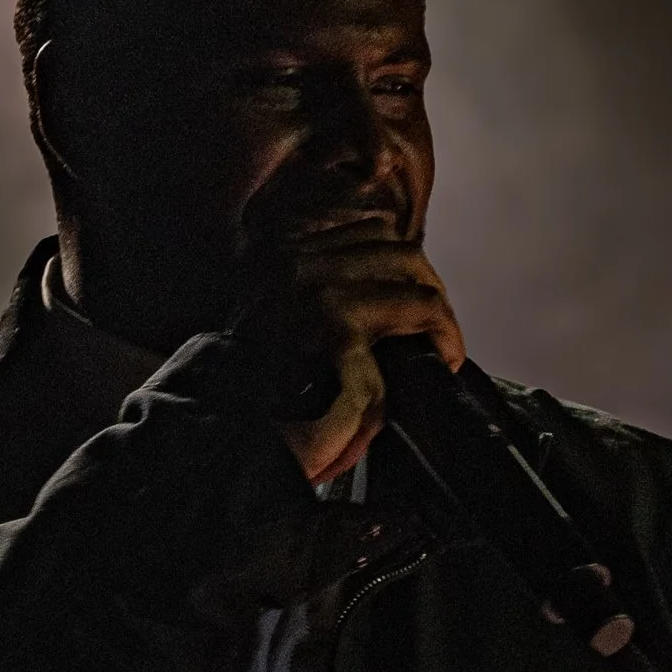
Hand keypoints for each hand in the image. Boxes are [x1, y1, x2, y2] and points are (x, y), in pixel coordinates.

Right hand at [236, 223, 463, 483]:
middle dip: (425, 281)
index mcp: (276, 260)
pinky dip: (441, 334)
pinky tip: (444, 357)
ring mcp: (317, 293)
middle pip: (389, 243)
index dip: (395, 265)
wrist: (227, 439)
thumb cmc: (252, 400)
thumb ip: (312, 301)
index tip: (409, 295)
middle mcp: (293, 265)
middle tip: (435, 324)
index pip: (359, 232)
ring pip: (410, 268)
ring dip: (436, 304)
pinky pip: (417, 313)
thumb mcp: (275, 329)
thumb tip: (378, 287)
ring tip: (442, 340)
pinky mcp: (340, 330)